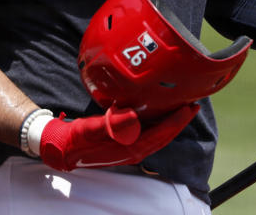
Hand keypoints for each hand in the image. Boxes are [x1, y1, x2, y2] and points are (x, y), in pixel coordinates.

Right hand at [39, 104, 199, 171]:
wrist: (62, 148)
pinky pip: (148, 133)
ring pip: (157, 135)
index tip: (189, 108)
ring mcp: (129, 148)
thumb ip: (112, 124)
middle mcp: (133, 150)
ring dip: (170, 122)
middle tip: (193, 104)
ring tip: (181, 107)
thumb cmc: (76, 139)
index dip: (176, 122)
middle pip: (164, 136)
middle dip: (179, 121)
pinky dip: (157, 122)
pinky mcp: (124, 143)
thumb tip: (132, 119)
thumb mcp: (91, 129)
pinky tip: (159, 112)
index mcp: (129, 149)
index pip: (160, 135)